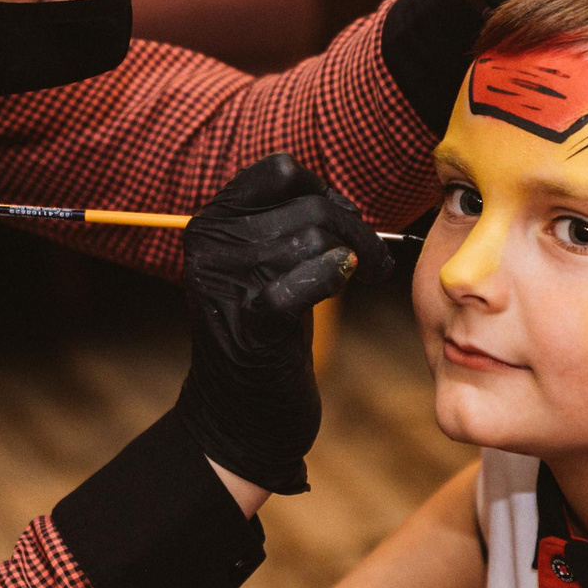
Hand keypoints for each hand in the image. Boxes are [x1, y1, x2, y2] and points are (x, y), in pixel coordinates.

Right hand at [169, 154, 388, 495]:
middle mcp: (210, 247)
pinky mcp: (252, 326)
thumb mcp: (263, 266)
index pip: (279, 171)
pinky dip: (334, 275)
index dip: (322, 189)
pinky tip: (349, 278)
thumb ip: (285, 224)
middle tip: (377, 259)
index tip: (344, 222)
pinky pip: (305, 280)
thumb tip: (340, 200)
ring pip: (314, 239)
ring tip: (373, 274)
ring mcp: (226, 285)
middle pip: (309, 206)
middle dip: (356, 228)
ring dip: (359, 254)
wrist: (238, 416)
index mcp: (210, 223)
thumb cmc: (263, 335)